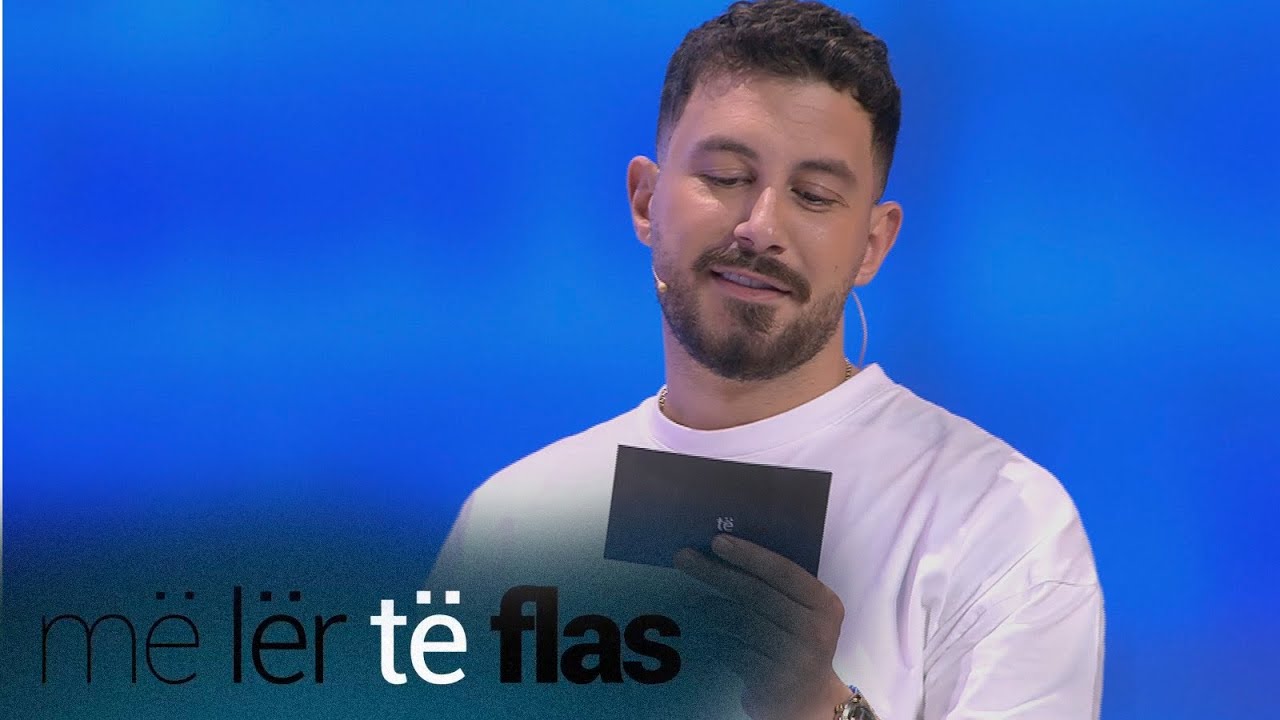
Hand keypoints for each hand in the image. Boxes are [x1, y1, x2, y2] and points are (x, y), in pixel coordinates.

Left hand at [674, 534, 850, 719]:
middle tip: (684, 558)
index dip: (749, 555)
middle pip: (755, 593)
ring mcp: (793, 659)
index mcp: (825, 605)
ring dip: (710, 608)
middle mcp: (814, 631)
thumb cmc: (801, 644)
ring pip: (740, 622)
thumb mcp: (805, 613)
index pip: (783, 572)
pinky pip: (733, 651)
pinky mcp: (771, 682)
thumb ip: (779, 587)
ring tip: (692, 600)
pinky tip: (705, 634)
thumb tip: (726, 551)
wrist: (811, 701)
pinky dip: (716, 640)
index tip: (717, 541)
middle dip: (716, 573)